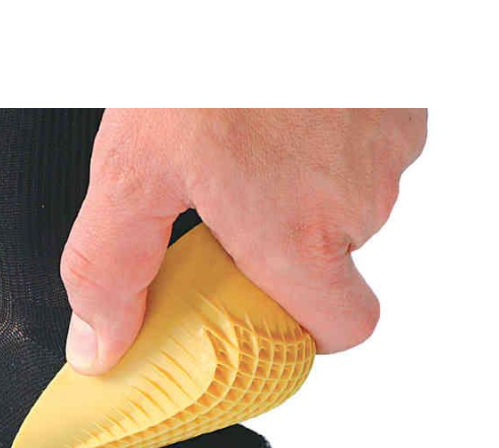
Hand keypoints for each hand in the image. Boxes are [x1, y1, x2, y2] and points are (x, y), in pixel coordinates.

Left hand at [61, 108, 426, 372]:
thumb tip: (98, 348)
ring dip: (299, 185)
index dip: (304, 332)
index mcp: (299, 235)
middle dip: (279, 245)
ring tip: (246, 140)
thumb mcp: (131, 167)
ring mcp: (389, 140)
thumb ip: (111, 269)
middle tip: (222, 206)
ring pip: (349, 195)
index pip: (341, 329)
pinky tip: (280, 106)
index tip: (259, 315)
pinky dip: (324, 135)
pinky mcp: (400, 90)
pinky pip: (365, 139)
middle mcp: (359, 196)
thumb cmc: (212, 48)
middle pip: (333, 258)